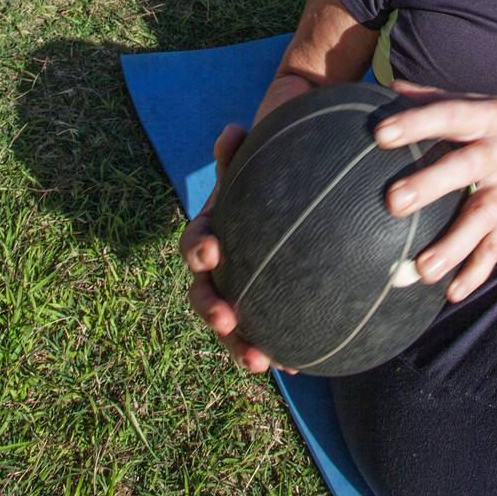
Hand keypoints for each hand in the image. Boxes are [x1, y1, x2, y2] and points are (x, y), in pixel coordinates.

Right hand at [179, 123, 294, 374]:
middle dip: (212, 312)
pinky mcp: (267, 302)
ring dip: (240, 345)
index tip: (210, 256)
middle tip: (228, 323)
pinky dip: (278, 346)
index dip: (198, 251)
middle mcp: (220, 264)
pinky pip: (269, 328)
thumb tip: (232, 131)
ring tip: (261, 362)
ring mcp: (242, 286)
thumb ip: (240, 150)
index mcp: (212, 230)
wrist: (291, 179)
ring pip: (234, 322)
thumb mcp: (255, 157)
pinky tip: (300, 364)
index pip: (196, 243)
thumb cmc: (269, 166)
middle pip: (205, 293)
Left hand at [375, 84, 496, 300]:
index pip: (448, 115)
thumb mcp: (482, 100)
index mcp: (486, 118)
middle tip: (393, 203)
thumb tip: (388, 88)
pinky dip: (476, 272)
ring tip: (423, 270)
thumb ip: (435, 97)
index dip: (417, 123)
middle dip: (430, 186)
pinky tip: (452, 293)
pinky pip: (496, 247)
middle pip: (464, 169)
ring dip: (453, 245)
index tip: (381, 134)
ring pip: (481, 219)